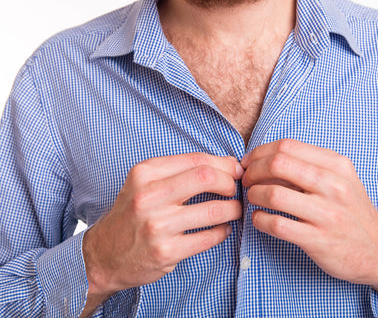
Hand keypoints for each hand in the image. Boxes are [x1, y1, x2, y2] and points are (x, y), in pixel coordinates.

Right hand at [82, 153, 242, 304]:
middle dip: (230, 183)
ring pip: (214, 210)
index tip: (235, 171)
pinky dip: (223, 232)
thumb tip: (229, 164)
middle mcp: (148, 197)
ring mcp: (157, 226)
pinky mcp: (166, 252)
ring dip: (233, 209)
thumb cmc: (131, 214)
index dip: (224, 164)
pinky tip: (222, 229)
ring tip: (235, 210)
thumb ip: (182, 171)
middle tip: (235, 191)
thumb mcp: (145, 183)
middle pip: (207, 178)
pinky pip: (209, 238)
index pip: (197, 160)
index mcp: (144, 173)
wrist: (104, 254)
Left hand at [241, 139, 377, 309]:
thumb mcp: (341, 179)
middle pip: (278, 164)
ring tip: (252, 198)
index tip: (249, 162)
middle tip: (246, 180)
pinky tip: (259, 218)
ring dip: (254, 194)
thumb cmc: (352, 211)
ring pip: (274, 194)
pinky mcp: (318, 239)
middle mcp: (333, 186)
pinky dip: (259, 219)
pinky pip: (277, 225)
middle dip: (253, 170)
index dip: (260, 152)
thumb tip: (266, 159)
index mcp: (336, 165)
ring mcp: (326, 213)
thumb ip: (309, 165)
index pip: (287, 146)